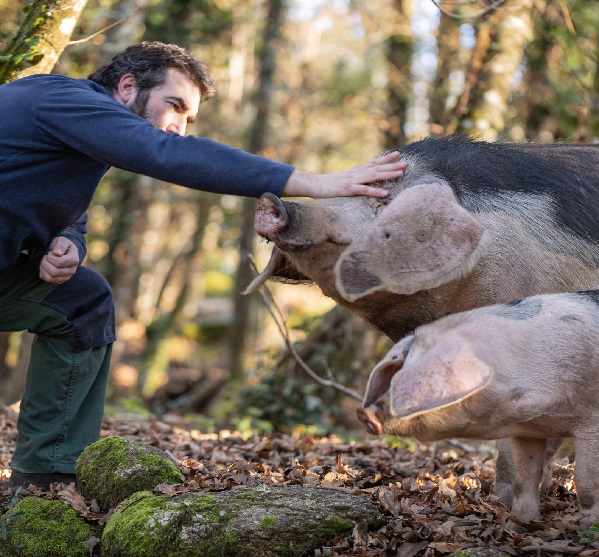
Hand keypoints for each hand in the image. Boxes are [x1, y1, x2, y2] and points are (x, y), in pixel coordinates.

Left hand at [39, 237, 78, 283]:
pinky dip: (43, 272)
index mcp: (74, 260)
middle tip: (46, 256)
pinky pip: (47, 279)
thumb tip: (57, 253)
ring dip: (43, 268)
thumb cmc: (63, 245)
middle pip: (54, 272)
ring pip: (50, 277)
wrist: (66, 252)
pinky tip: (45, 266)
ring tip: (45, 261)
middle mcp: (72, 270)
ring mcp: (66, 276)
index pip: (60, 263)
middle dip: (46, 263)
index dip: (51, 257)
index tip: (51, 252)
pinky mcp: (60, 280)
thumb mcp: (62, 241)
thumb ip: (60, 245)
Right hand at [281, 151, 405, 197]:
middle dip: (392, 166)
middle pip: (377, 168)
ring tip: (401, 173)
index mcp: (355, 171)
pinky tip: (385, 192)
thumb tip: (358, 166)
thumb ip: (352, 171)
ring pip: (373, 176)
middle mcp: (356, 173)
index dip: (386, 159)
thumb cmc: (326, 182)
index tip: (398, 154)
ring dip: (388, 175)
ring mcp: (352, 181)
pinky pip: (363, 190)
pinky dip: (375, 191)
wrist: (312, 184)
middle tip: (406, 163)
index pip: (373, 163)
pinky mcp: (347, 189)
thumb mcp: (341, 175)